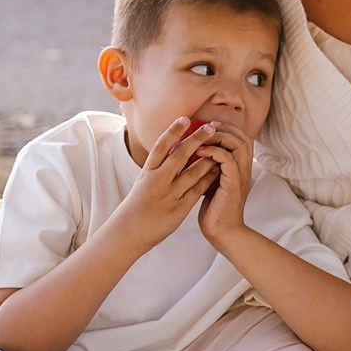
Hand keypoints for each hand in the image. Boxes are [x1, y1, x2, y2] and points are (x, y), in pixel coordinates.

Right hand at [113, 117, 222, 249]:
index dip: (173, 131)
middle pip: (179, 155)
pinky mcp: (179, 209)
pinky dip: (208, 179)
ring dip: (208, 158)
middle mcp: (157, 181)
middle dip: (196, 139)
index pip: (161, 147)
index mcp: (147, 172)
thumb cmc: (139, 202)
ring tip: (220, 145)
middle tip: (210, 127)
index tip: (185, 118)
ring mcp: (169, 195)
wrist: (130, 231)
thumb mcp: (144, 180)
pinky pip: (198, 190)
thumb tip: (172, 144)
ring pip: (192, 173)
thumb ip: (158, 165)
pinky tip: (218, 169)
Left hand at [195, 125, 257, 251]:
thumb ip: (212, 166)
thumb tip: (196, 150)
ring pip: (238, 144)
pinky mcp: (233, 184)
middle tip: (206, 127)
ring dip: (219, 137)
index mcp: (242, 168)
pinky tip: (199, 152)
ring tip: (201, 137)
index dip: (228, 128)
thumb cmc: (214, 208)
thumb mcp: (213, 181)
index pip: (242, 138)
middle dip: (224, 128)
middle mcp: (245, 169)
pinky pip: (227, 159)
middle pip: (243, 137)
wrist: (221, 231)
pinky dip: (213, 152)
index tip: (209, 126)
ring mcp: (241, 176)